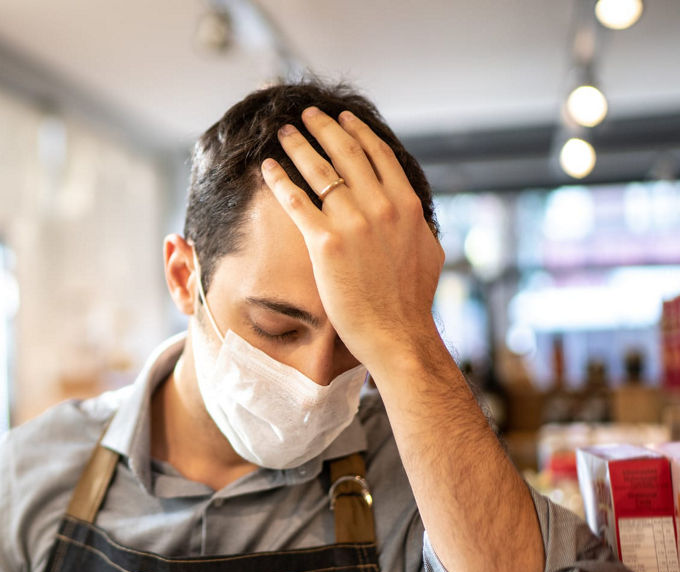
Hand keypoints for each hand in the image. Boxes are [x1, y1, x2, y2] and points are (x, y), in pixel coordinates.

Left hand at [260, 107, 444, 374]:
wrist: (396, 333)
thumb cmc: (411, 300)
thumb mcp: (427, 250)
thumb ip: (417, 223)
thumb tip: (412, 210)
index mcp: (407, 204)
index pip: (378, 154)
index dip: (356, 131)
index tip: (341, 118)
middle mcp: (381, 206)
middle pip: (346, 154)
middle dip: (323, 129)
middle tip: (306, 115)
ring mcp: (353, 222)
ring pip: (320, 171)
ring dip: (298, 147)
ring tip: (284, 133)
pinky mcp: (326, 243)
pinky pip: (297, 201)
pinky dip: (280, 180)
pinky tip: (267, 168)